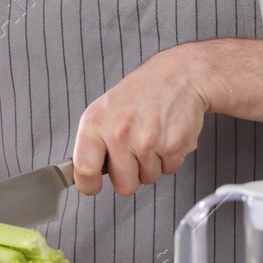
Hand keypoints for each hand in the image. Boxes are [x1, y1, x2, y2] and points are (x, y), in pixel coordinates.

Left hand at [72, 45, 209, 195]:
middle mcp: (119, 132)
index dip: (89, 184)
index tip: (93, 186)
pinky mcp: (173, 145)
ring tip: (153, 136)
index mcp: (96, 123)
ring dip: (153, 164)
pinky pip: (170, 170)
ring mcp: (147, 140)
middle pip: (124, 186)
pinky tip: (167, 135)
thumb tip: (84, 174)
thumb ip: (94, 143)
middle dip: (132, 175)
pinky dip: (171, 157)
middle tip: (135, 151)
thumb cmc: (141, 93)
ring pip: (149, 178)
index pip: (84, 169)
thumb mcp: (105, 109)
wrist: (178, 75)